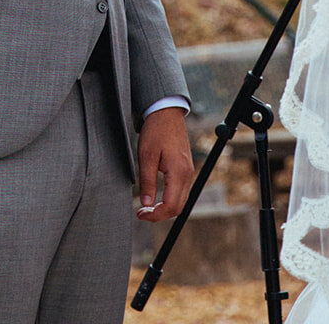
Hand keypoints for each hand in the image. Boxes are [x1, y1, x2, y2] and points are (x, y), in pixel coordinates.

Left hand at [135, 107, 192, 221]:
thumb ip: (147, 182)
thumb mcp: (146, 156)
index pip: (170, 206)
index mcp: (178, 172)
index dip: (155, 215)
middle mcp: (187, 174)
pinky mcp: (186, 167)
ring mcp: (188, 171)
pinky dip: (171, 199)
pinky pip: (181, 191)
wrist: (166, 112)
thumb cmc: (156, 130)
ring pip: (181, 200)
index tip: (140, 214)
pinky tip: (158, 196)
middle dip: (160, 214)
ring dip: (165, 208)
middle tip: (142, 212)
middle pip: (178, 207)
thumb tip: (147, 203)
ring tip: (148, 206)